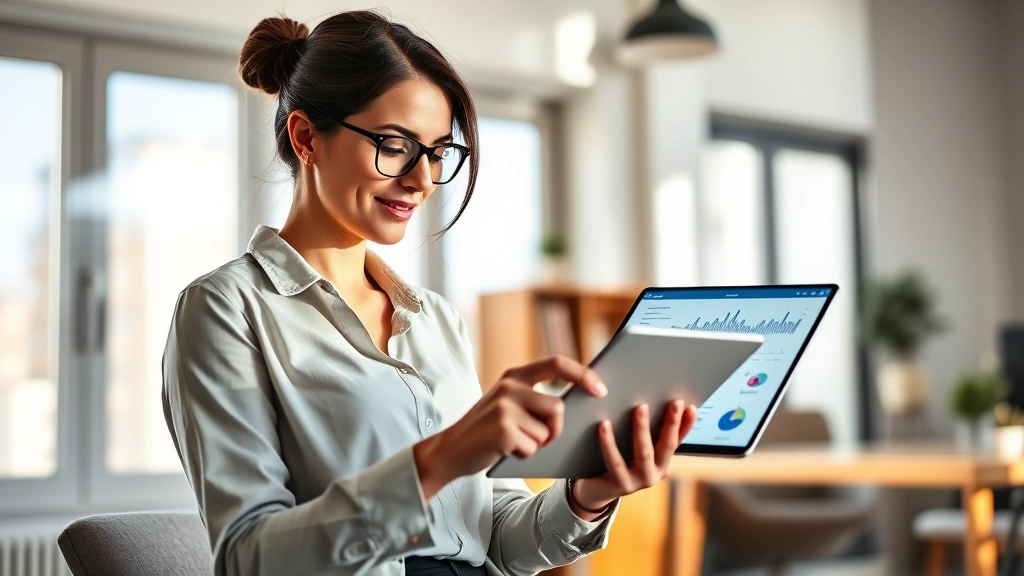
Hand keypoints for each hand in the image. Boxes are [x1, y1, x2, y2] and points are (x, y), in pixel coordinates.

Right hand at [413, 356, 606, 499]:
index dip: (583, 374)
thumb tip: (580, 400)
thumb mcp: (508, 403)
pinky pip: (533, 446)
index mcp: (514, 375)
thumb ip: (534, 396)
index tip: (601, 389)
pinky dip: (524, 455)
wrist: (450, 451)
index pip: (557, 363)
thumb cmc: (487, 430)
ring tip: (514, 442)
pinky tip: (505, 450)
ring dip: (537, 444)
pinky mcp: (502, 429)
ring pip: (547, 430)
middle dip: (556, 428)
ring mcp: (504, 406)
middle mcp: (510, 386)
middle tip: (540, 437)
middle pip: (558, 406)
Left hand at [568, 399, 697, 519]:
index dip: (685, 425)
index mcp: (662, 463)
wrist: (595, 490)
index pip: (677, 440)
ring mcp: (638, 482)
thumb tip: (669, 407)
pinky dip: (609, 442)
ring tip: (640, 408)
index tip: (690, 406)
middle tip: (674, 402)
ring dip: (643, 429)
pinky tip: (604, 424)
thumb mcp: (640, 448)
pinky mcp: (619, 485)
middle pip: (666, 446)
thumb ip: (653, 432)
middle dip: (671, 424)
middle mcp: (654, 474)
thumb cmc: (620, 461)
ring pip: (642, 454)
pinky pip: (614, 461)